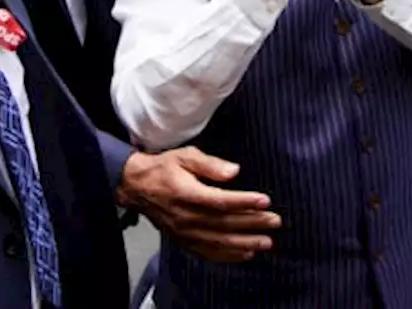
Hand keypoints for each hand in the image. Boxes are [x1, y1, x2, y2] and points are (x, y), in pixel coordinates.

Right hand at [116, 148, 278, 262]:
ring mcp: (183, 232)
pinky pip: (207, 252)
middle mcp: (185, 217)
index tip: (265, 200)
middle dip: (252, 223)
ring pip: (218, 242)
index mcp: (186, 194)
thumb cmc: (164, 168)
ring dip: (245, 243)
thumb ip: (210, 164)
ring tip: (267, 242)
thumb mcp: (185, 156)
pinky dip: (228, 255)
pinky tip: (246, 254)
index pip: (219, 201)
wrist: (136, 187)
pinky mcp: (182, 241)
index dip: (243, 202)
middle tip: (275, 221)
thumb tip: (234, 171)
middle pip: (224, 224)